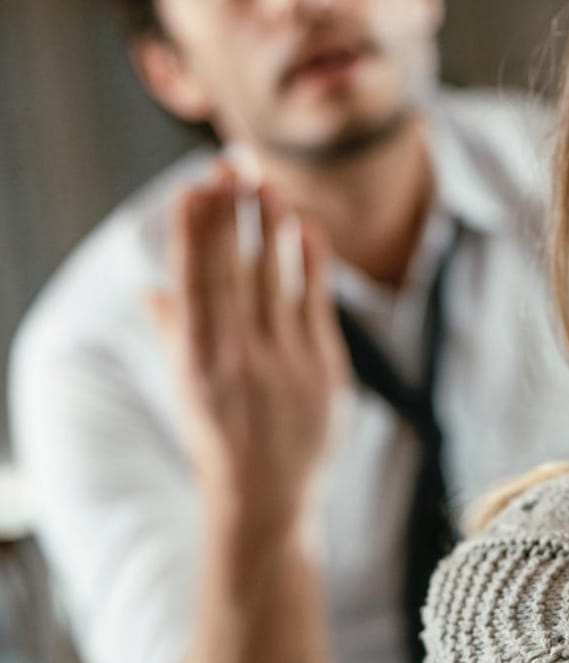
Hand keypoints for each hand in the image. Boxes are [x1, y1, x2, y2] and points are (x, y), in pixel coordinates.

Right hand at [148, 163, 348, 553]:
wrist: (267, 497)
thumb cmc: (220, 438)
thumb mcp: (186, 387)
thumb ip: (176, 333)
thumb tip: (152, 288)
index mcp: (195, 361)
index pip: (194, 282)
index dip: (194, 234)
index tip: (194, 189)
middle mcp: (237, 358)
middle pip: (234, 271)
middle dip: (232, 216)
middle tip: (231, 165)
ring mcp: (283, 362)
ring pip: (276, 280)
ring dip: (271, 227)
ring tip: (267, 183)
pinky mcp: (323, 368)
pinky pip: (316, 303)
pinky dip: (311, 263)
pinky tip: (306, 228)